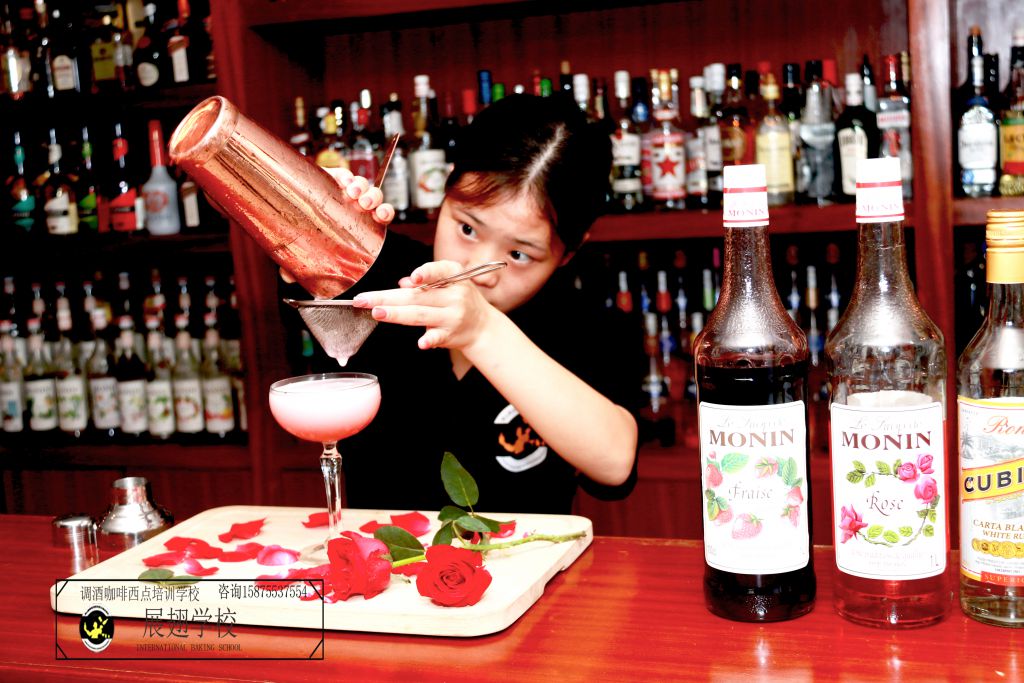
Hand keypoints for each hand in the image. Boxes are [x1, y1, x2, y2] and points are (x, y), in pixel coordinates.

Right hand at [279, 167, 394, 283]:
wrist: (290, 200)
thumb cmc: (307, 228)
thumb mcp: (305, 246)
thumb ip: (300, 264)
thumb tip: (289, 279)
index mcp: (361, 219)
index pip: (380, 214)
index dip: (385, 213)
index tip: (381, 216)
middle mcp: (356, 203)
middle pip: (374, 197)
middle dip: (373, 199)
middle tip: (365, 205)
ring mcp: (345, 189)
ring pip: (363, 185)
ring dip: (362, 188)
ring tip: (353, 193)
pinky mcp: (332, 177)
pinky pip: (345, 175)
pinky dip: (347, 177)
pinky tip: (343, 182)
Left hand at [352, 261, 498, 350]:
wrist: (481, 326)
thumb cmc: (458, 299)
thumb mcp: (447, 284)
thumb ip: (424, 282)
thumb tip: (402, 284)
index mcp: (453, 275)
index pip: (438, 272)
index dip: (425, 274)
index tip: (412, 279)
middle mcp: (454, 295)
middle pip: (416, 296)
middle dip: (387, 298)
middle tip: (364, 300)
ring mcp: (453, 315)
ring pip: (420, 314)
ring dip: (397, 314)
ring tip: (377, 313)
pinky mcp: (451, 334)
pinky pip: (438, 337)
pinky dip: (430, 340)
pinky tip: (421, 343)